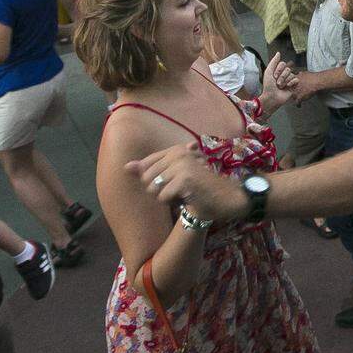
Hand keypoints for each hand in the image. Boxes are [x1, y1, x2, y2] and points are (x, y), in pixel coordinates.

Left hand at [126, 142, 245, 221]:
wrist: (227, 198)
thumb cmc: (201, 188)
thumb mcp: (174, 176)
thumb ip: (149, 170)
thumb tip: (126, 167)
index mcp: (175, 150)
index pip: (146, 165)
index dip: (153, 180)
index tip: (172, 183)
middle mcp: (178, 153)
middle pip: (146, 178)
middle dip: (158, 190)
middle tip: (179, 190)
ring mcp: (182, 165)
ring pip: (153, 188)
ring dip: (166, 197)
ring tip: (183, 194)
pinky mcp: (185, 179)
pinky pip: (163, 196)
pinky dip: (173, 202)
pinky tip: (188, 198)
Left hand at [260, 52, 297, 108]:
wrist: (272, 97)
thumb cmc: (268, 86)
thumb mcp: (268, 72)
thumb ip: (273, 61)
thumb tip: (278, 53)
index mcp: (278, 71)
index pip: (283, 64)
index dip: (279, 69)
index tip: (274, 76)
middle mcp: (284, 74)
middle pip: (288, 69)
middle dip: (282, 76)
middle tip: (277, 83)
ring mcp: (289, 80)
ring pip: (292, 74)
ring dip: (285, 81)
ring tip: (281, 86)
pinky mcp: (294, 85)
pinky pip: (296, 79)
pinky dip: (291, 83)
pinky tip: (287, 87)